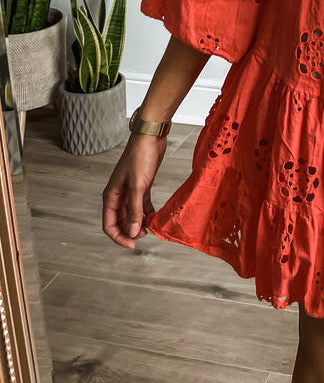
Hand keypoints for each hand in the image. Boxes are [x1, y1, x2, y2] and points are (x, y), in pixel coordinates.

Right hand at [102, 132, 166, 248]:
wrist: (151, 137)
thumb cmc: (140, 156)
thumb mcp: (138, 185)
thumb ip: (135, 210)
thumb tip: (133, 232)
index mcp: (111, 196)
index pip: (109, 224)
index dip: (119, 237)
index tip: (132, 245)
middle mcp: (119, 195)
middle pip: (121, 221)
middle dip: (131, 231)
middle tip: (145, 235)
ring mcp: (130, 191)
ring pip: (132, 214)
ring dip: (140, 223)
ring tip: (151, 228)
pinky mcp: (142, 186)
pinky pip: (142, 205)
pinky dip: (148, 213)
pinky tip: (155, 217)